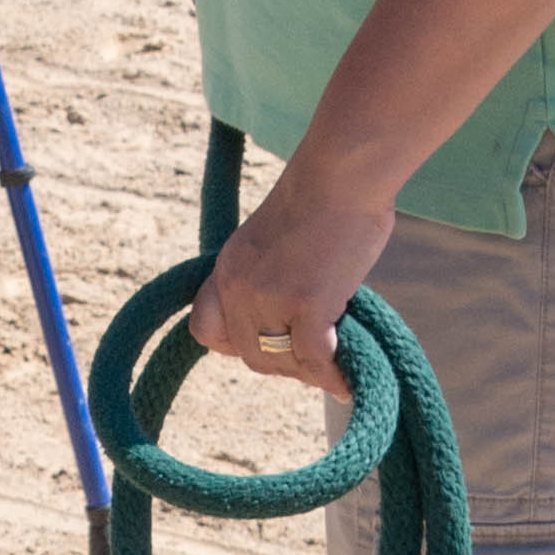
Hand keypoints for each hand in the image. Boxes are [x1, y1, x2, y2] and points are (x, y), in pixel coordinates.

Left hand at [190, 155, 398, 390]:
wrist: (341, 174)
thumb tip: (293, 319)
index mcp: (226, 268)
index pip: (206, 331)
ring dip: (309, 372)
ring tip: (336, 367)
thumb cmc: (324, 199)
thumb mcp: (272, 239)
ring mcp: (270, 297)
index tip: (273, 341)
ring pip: (281, 362)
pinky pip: (314, 360)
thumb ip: (270, 276)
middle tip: (318, 359)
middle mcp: (238, 287)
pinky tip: (349, 379)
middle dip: (284, 364)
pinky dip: (332, 375)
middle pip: (251, 355)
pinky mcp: (306, 304)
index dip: (237, 345)